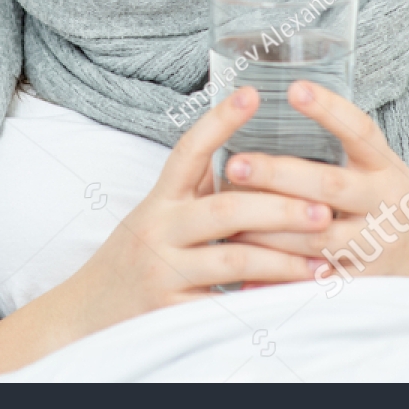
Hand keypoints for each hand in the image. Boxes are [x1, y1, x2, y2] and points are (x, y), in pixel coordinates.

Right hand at [60, 86, 335, 337]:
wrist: (86, 314)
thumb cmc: (135, 259)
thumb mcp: (156, 217)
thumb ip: (196, 194)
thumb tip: (253, 162)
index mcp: (158, 201)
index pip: (188, 151)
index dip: (220, 120)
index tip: (254, 94)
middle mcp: (157, 230)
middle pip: (225, 209)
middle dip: (279, 208)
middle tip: (322, 209)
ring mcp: (162, 272)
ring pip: (233, 259)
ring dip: (283, 260)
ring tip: (321, 259)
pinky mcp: (169, 313)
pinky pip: (225, 306)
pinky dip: (261, 302)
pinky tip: (292, 300)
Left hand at [221, 81, 408, 288]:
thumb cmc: (399, 203)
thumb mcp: (385, 167)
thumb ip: (347, 139)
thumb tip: (291, 91)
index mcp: (388, 168)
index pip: (360, 131)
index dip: (328, 109)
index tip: (294, 88)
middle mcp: (386, 204)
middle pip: (330, 185)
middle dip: (279, 174)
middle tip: (236, 163)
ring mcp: (377, 246)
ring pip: (316, 237)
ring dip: (268, 225)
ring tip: (228, 210)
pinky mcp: (364, 283)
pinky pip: (316, 278)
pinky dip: (280, 272)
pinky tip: (246, 262)